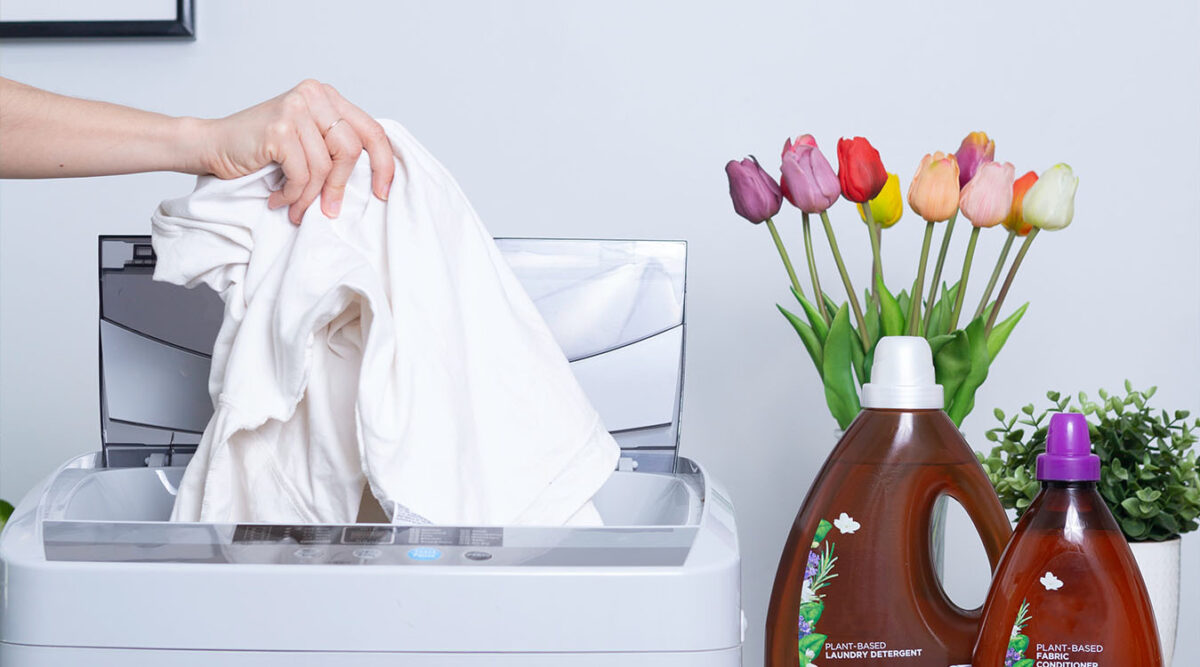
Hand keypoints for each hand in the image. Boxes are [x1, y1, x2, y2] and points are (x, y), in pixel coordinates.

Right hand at [199, 80, 394, 222]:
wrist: (212, 145)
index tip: (383, 192)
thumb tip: (375, 177)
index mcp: (327, 96)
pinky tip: (278, 198)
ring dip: (309, 196)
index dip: (384, 164)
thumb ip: (335, 147)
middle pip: (351, 150)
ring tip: (294, 206)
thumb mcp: (307, 141)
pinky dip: (292, 194)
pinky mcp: (279, 128)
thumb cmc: (260, 148)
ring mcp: (295, 108)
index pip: (372, 130)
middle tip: (328, 210)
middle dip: (340, 186)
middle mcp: (313, 95)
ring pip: (325, 167)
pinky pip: (302, 174)